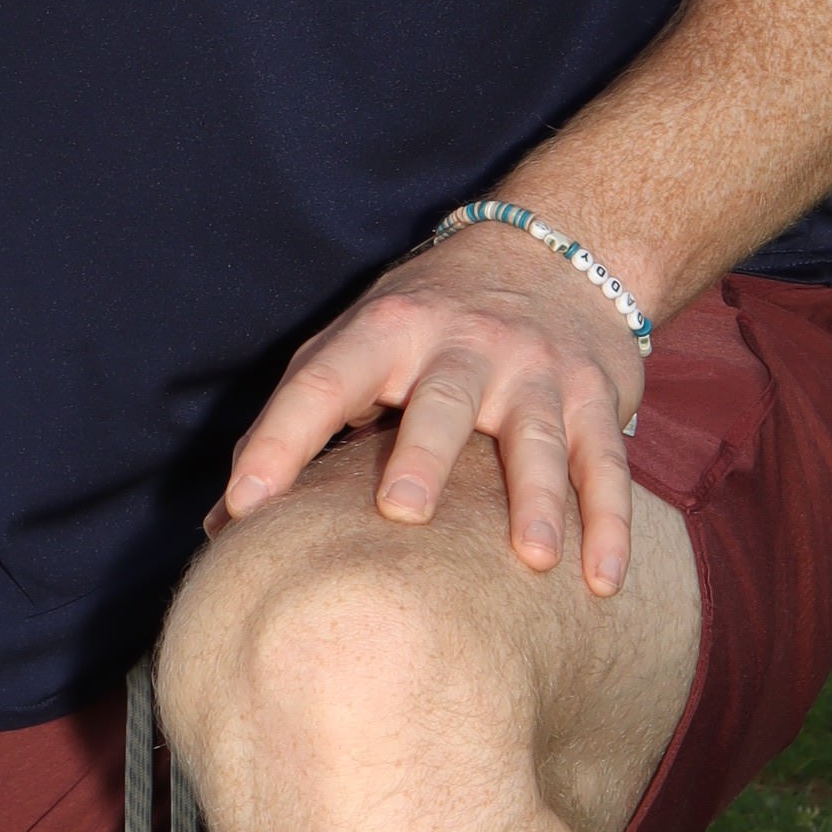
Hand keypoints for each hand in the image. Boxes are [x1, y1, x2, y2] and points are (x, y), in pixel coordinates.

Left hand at [220, 232, 644, 595]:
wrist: (556, 250)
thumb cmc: (429, 321)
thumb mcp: (357, 343)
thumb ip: (294, 424)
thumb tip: (223, 523)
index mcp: (386, 330)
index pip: (322, 382)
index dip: (280, 439)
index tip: (245, 504)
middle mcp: (462, 344)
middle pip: (441, 400)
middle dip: (422, 454)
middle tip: (401, 511)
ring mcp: (534, 370)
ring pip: (535, 434)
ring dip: (534, 498)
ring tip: (532, 560)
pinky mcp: (594, 395)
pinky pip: (604, 461)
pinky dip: (608, 521)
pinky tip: (602, 582)